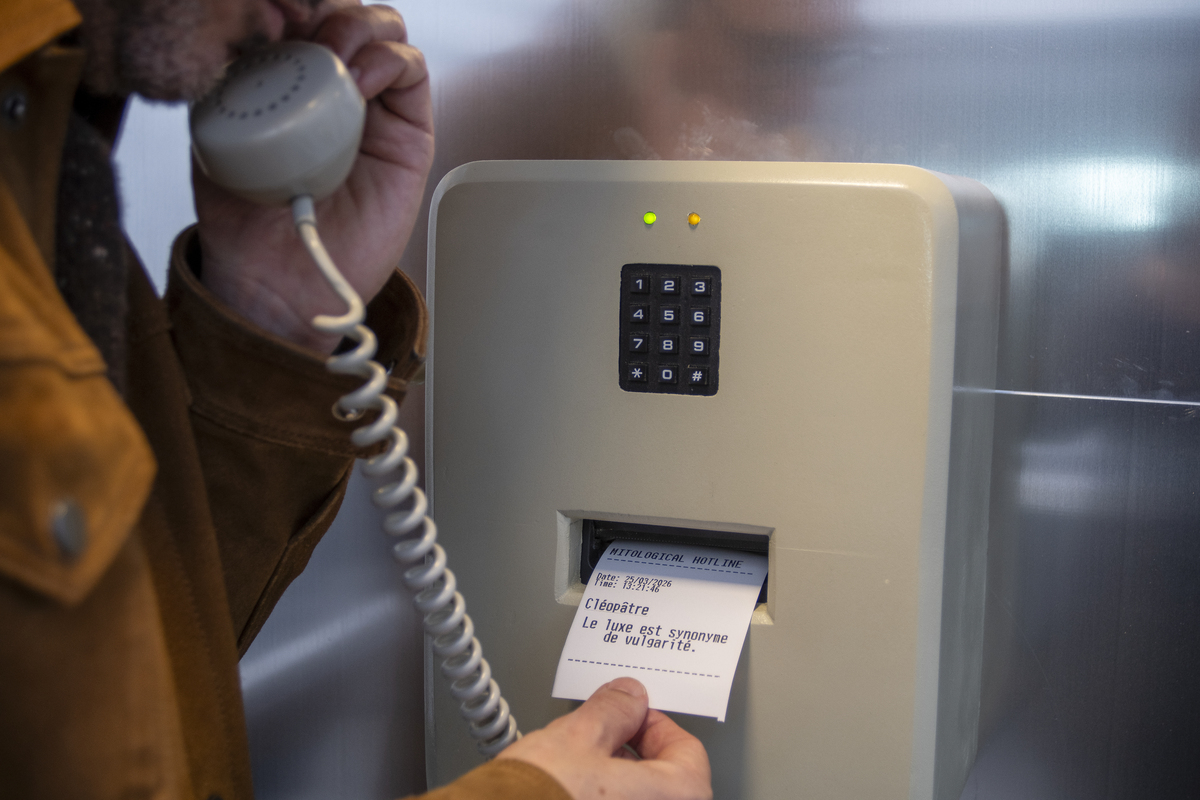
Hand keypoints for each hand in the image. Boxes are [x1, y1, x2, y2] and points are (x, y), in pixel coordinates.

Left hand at [193, 2, 433, 351]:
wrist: (277, 281)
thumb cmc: (245, 218)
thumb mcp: (216, 130)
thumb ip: (233, 73)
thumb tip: (260, 22)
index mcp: (286, 80)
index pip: (299, 15)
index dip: (287, 5)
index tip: (264, 14)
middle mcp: (332, 88)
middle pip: (345, 13)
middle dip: (325, 8)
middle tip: (300, 30)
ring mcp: (372, 107)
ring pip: (384, 30)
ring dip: (359, 26)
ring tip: (335, 56)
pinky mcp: (408, 132)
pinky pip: (411, 70)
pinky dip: (390, 59)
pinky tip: (361, 81)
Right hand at [497, 678, 711, 799]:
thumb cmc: (539, 799)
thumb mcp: (577, 737)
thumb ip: (613, 710)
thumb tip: (627, 697)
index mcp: (678, 799)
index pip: (687, 749)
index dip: (651, 722)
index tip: (627, 714)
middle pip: (664, 780)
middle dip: (630, 753)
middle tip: (598, 739)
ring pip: (639, 799)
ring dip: (615, 781)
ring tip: (575, 769)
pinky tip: (568, 792)